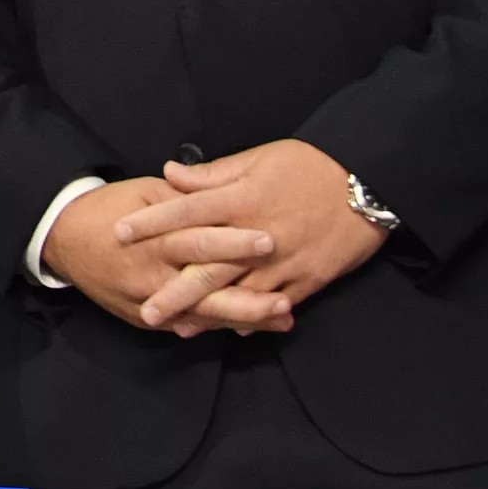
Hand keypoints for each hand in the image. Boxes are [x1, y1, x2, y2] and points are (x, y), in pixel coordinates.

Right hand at [41, 177, 289, 337]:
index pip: (199, 241)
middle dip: (247, 298)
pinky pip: (185, 326)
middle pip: (206, 290)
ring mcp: (147, 301)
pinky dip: (216, 327)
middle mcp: (151, 275)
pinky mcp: (143, 318)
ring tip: (281, 320)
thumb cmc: (107, 208)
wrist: (62, 238)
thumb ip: (183, 198)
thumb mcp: (143, 193)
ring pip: (201, 316)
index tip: (269, 241)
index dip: (234, 243)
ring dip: (242, 320)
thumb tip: (219, 194)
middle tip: (285, 303)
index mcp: (153, 239)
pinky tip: (250, 330)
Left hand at [118, 139, 389, 327]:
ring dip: (210, 313)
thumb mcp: (257, 159)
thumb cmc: (309, 164)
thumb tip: (169, 174)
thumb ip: (212, 174)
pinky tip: (234, 329)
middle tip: (145, 310)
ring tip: (181, 329)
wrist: (369, 182)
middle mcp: (257, 235)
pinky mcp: (309, 279)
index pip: (184, 212)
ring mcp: (284, 262)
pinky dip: (254, 317)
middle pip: (208, 267)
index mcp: (240, 199)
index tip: (119, 235)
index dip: (150, 224)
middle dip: (174, 291)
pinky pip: (277, 304)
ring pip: (240, 294)